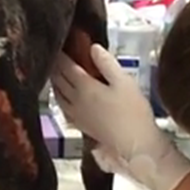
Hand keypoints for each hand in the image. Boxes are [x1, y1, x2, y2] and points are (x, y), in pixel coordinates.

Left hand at [50, 44, 189, 189]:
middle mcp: (74, 100)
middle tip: (55, 55)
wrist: (134, 143)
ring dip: (55, 81)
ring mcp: (75, 114)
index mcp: (84, 87)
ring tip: (56, 73)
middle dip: (55, 66)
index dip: (61, 55)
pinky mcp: (80, 125)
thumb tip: (92, 47)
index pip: (66, 67)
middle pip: (58, 80)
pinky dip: (60, 97)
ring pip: (58, 94)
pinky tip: (63, 96)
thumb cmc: (132, 111)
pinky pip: (63, 107)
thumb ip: (107, 63)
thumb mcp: (124, 82)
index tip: (58, 45)